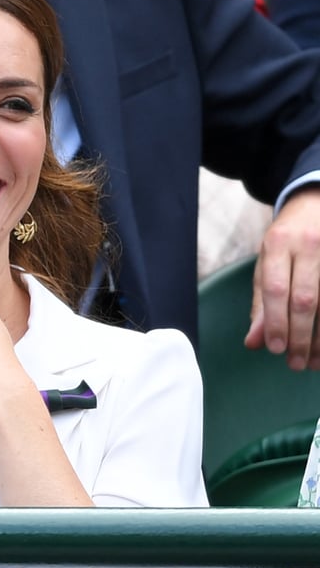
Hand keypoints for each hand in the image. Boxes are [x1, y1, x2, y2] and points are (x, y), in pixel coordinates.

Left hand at [245, 186, 319, 369]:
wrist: (316, 203)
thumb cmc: (287, 241)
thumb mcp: (266, 264)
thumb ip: (261, 304)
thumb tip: (254, 343)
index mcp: (277, 244)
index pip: (276, 288)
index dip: (276, 322)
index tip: (275, 349)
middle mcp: (308, 244)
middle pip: (306, 298)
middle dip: (301, 336)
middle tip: (296, 364)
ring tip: (314, 363)